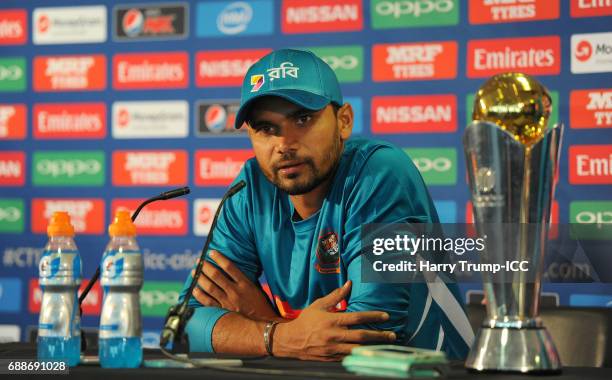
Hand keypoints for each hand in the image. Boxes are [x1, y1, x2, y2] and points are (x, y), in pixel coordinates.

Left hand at [191, 250, 280, 320]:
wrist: (264, 324)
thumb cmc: (261, 304)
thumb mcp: (255, 288)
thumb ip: (244, 280)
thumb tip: (232, 270)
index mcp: (245, 284)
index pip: (229, 267)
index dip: (219, 258)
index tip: (211, 252)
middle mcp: (235, 292)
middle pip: (217, 276)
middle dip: (206, 267)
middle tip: (199, 261)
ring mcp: (228, 302)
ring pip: (210, 288)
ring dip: (200, 278)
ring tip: (194, 272)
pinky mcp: (224, 312)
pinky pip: (208, 302)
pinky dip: (200, 295)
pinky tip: (195, 289)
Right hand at [272, 281, 396, 360]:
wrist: (291, 341)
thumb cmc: (306, 320)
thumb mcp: (319, 305)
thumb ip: (335, 296)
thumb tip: (349, 284)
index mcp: (332, 321)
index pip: (357, 318)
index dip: (373, 316)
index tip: (386, 316)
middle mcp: (334, 336)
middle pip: (362, 336)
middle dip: (379, 336)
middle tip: (392, 335)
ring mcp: (333, 349)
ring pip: (358, 350)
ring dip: (374, 348)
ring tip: (386, 347)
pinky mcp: (332, 358)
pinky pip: (350, 358)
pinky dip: (361, 356)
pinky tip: (371, 354)